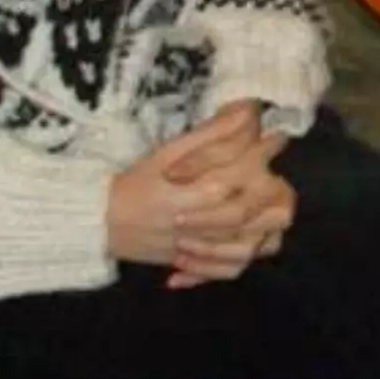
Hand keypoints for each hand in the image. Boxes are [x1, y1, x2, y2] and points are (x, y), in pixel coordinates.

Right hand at [106, 115, 289, 282]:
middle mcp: (208, 223)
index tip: (276, 136)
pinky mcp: (197, 265)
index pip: (250, 169)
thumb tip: (247, 110)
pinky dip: (247, 255)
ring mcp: (204, 249)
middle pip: (261, 209)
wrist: (102, 222)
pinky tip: (251, 235)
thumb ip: (212, 134)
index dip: (267, 149)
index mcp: (202, 190)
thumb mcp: (170, 150)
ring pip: (254, 243)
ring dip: (265, 222)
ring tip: (266, 201)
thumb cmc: (138, 181)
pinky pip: (233, 268)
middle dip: (274, 186)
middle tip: (273, 170)